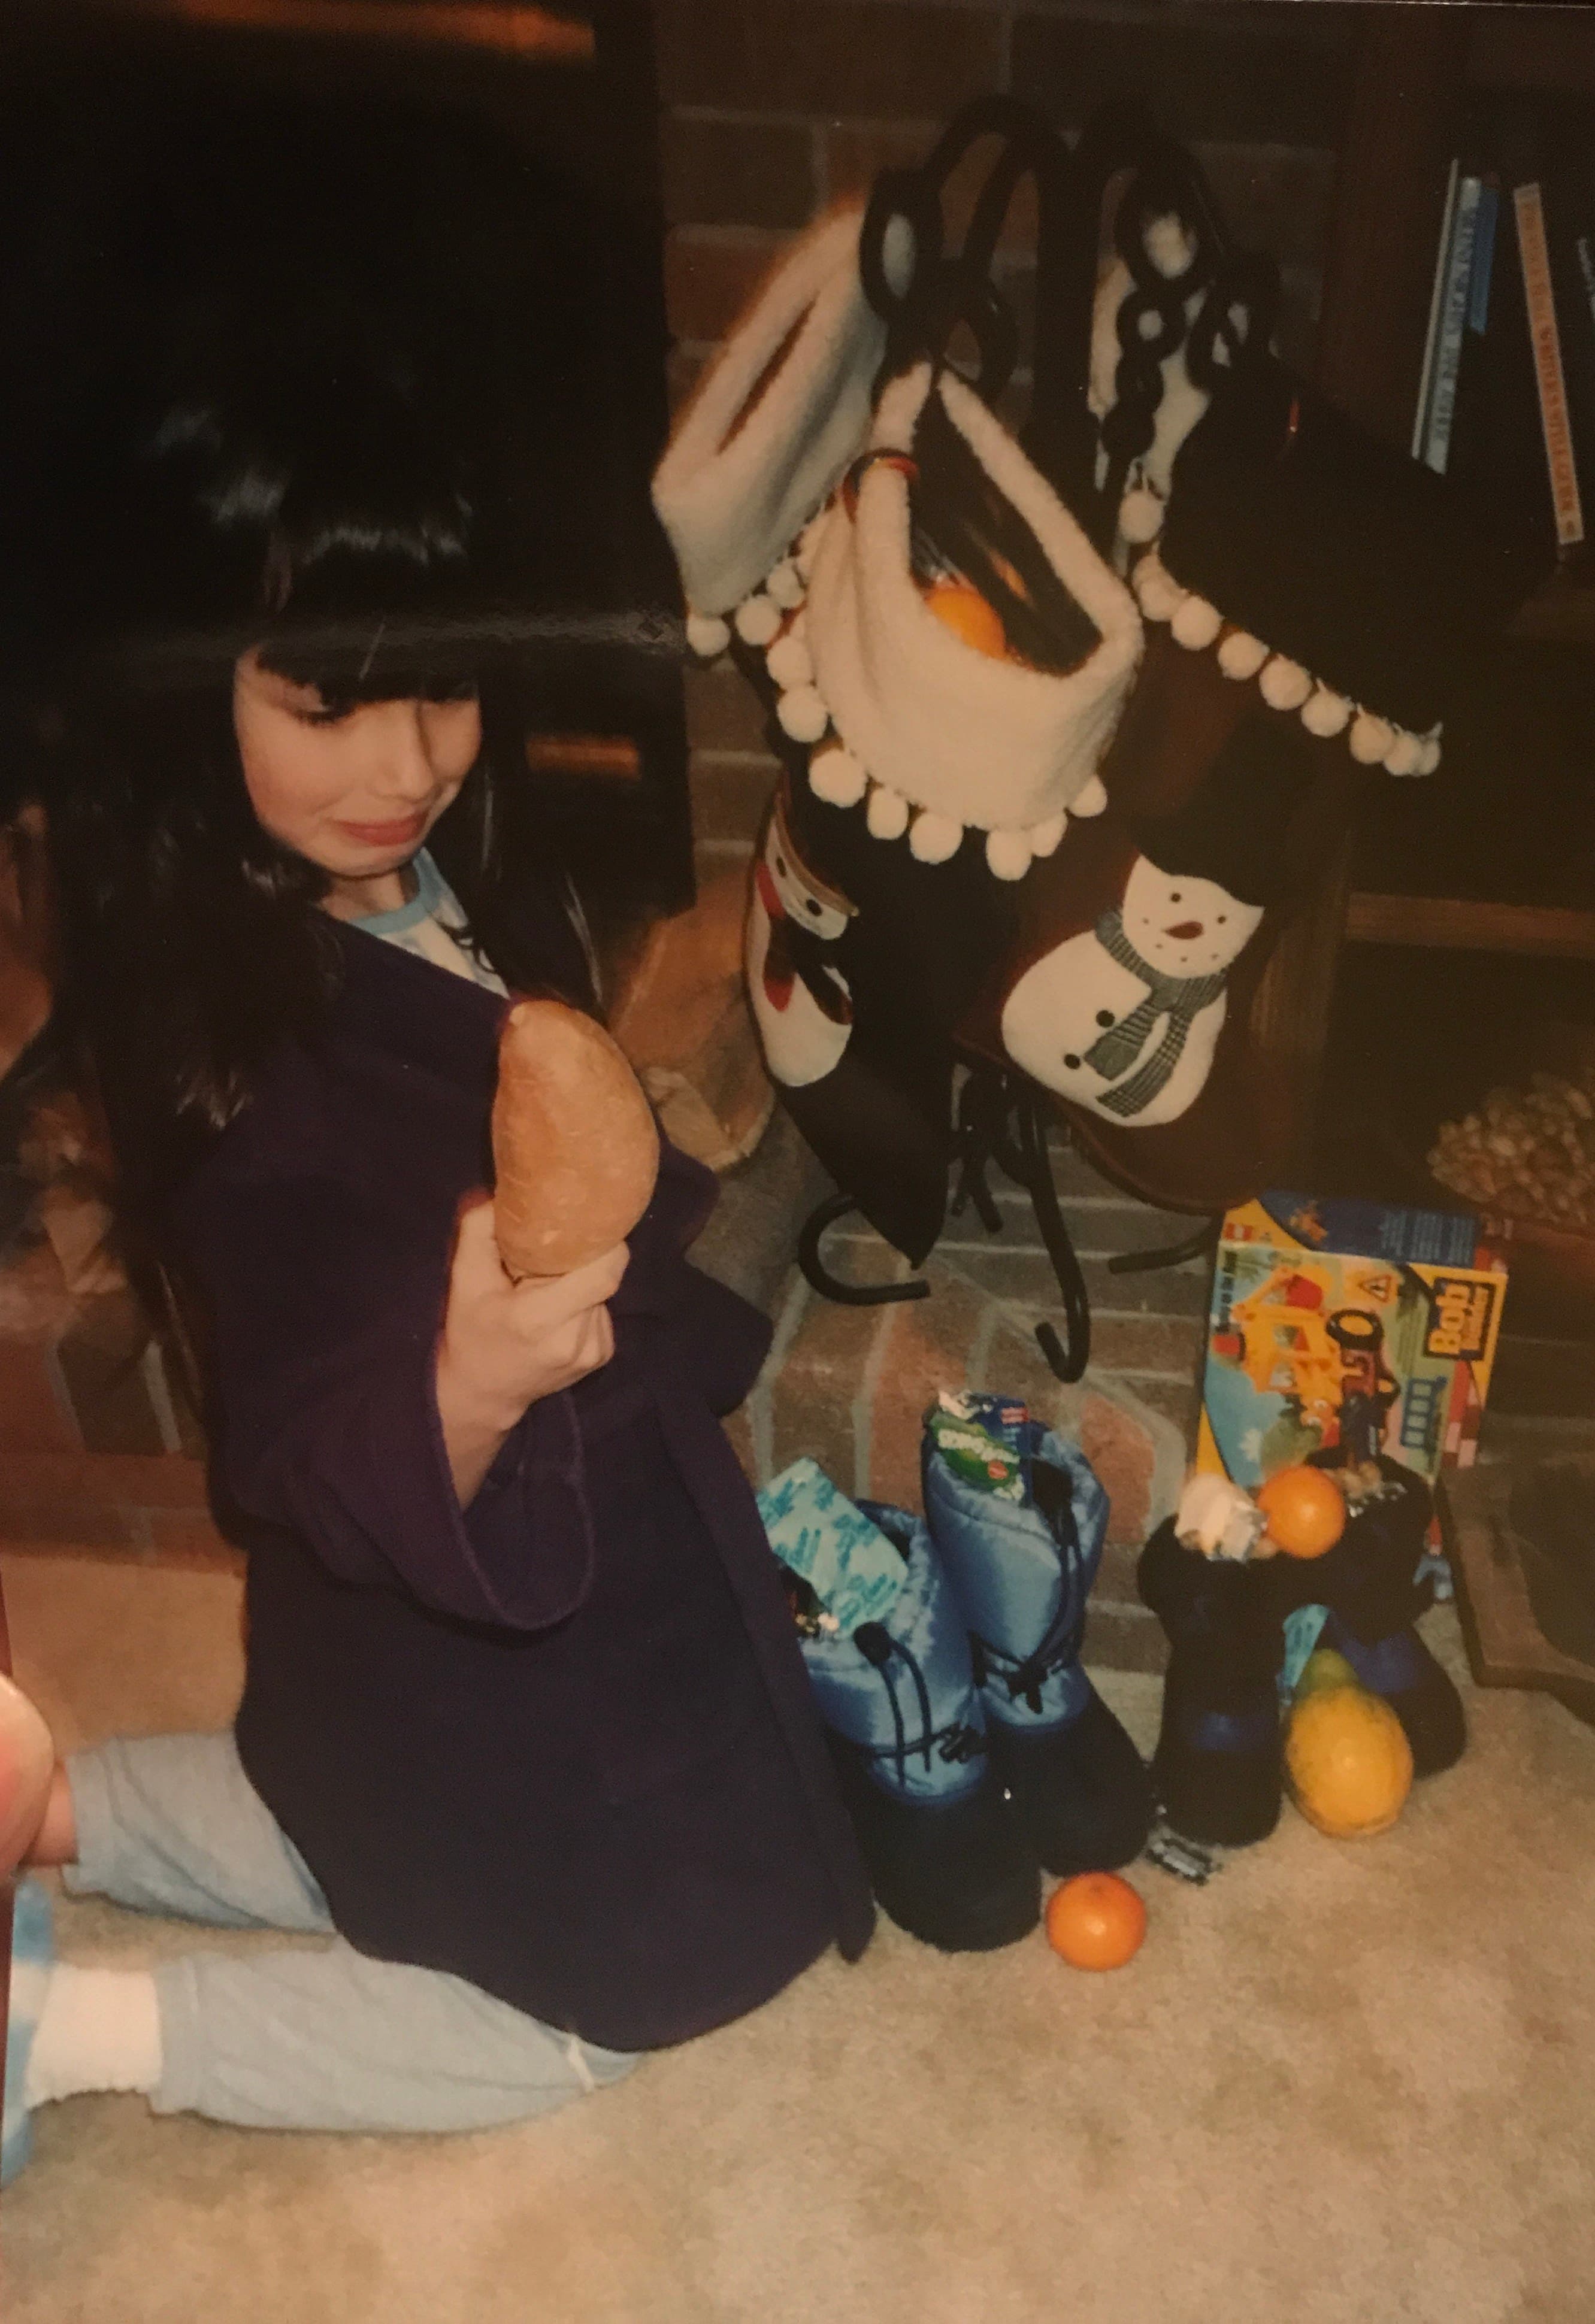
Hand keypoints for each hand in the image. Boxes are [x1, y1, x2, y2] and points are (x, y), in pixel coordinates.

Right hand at [435, 1196, 626, 1504]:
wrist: (482, 1393)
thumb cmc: (470, 1331)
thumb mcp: (464, 1279)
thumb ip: (479, 1230)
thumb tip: (502, 1193)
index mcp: (541, 1320)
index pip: (604, 1273)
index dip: (604, 1243)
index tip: (586, 1223)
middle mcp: (576, 1340)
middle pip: (605, 1276)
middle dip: (585, 1257)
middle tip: (554, 1255)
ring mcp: (594, 1352)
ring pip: (605, 1292)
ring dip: (583, 1281)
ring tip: (548, 1288)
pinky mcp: (602, 1356)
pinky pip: (603, 1311)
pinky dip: (585, 1302)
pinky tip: (557, 1312)